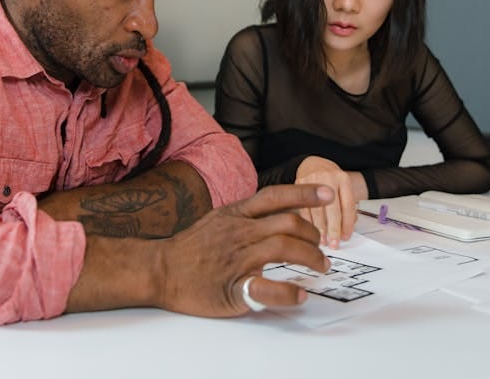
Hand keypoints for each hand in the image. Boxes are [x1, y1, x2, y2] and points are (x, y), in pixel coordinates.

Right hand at [153, 184, 332, 316]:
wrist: (160, 270)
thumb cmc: (191, 248)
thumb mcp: (219, 219)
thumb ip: (247, 216)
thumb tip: (279, 213)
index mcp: (236, 215)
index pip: (275, 196)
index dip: (304, 193)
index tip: (328, 194)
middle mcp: (240, 233)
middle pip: (288, 224)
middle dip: (313, 236)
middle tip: (321, 249)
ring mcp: (237, 259)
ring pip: (283, 249)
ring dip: (310, 258)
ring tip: (320, 267)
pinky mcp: (233, 288)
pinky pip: (265, 288)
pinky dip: (287, 293)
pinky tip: (299, 295)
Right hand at [294, 156, 364, 247]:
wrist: (312, 164)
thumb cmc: (330, 179)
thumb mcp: (343, 188)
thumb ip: (347, 207)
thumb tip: (346, 229)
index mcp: (343, 178)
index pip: (348, 205)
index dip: (347, 224)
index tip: (345, 237)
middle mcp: (328, 177)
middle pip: (332, 209)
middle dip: (333, 230)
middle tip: (334, 244)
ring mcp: (312, 180)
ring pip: (316, 210)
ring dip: (319, 229)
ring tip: (322, 241)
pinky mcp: (297, 184)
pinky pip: (302, 208)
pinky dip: (307, 222)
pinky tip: (309, 230)